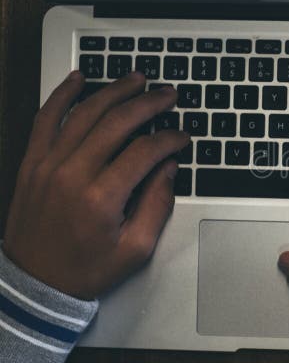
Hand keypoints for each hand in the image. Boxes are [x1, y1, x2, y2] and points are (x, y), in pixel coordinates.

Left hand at [2, 71, 188, 299]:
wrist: (35, 284)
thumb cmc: (85, 269)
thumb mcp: (135, 249)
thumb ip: (156, 204)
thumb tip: (168, 168)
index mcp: (101, 198)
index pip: (144, 151)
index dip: (169, 139)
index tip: (182, 137)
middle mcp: (72, 174)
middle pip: (117, 122)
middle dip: (148, 103)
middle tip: (168, 94)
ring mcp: (47, 165)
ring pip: (84, 113)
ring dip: (113, 91)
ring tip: (136, 78)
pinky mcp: (31, 163)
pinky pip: (45, 119)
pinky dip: (62, 95)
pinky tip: (79, 78)